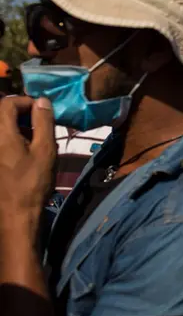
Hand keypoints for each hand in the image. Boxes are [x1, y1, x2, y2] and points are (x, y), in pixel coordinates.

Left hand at [0, 96, 55, 240]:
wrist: (15, 214)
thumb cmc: (33, 182)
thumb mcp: (45, 150)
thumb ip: (44, 122)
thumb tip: (42, 101)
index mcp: (1, 134)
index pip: (8, 103)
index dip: (26, 102)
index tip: (42, 112)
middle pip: (1, 114)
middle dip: (20, 115)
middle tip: (38, 126)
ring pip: (1, 129)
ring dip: (15, 128)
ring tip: (32, 141)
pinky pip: (0, 142)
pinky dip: (9, 140)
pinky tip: (21, 153)